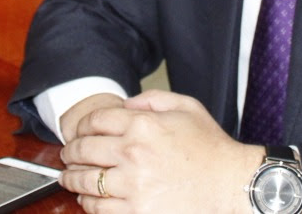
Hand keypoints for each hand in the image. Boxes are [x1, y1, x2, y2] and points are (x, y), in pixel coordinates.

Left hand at [58, 89, 263, 212]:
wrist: (233, 186)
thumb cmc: (212, 149)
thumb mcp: (186, 107)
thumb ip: (152, 99)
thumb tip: (125, 103)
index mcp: (143, 125)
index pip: (95, 120)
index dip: (82, 126)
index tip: (79, 132)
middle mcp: (134, 153)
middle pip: (84, 149)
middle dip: (71, 151)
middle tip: (68, 155)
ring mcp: (134, 185)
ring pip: (85, 180)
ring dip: (72, 178)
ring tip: (68, 177)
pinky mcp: (137, 212)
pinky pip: (99, 208)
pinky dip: (87, 202)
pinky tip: (87, 198)